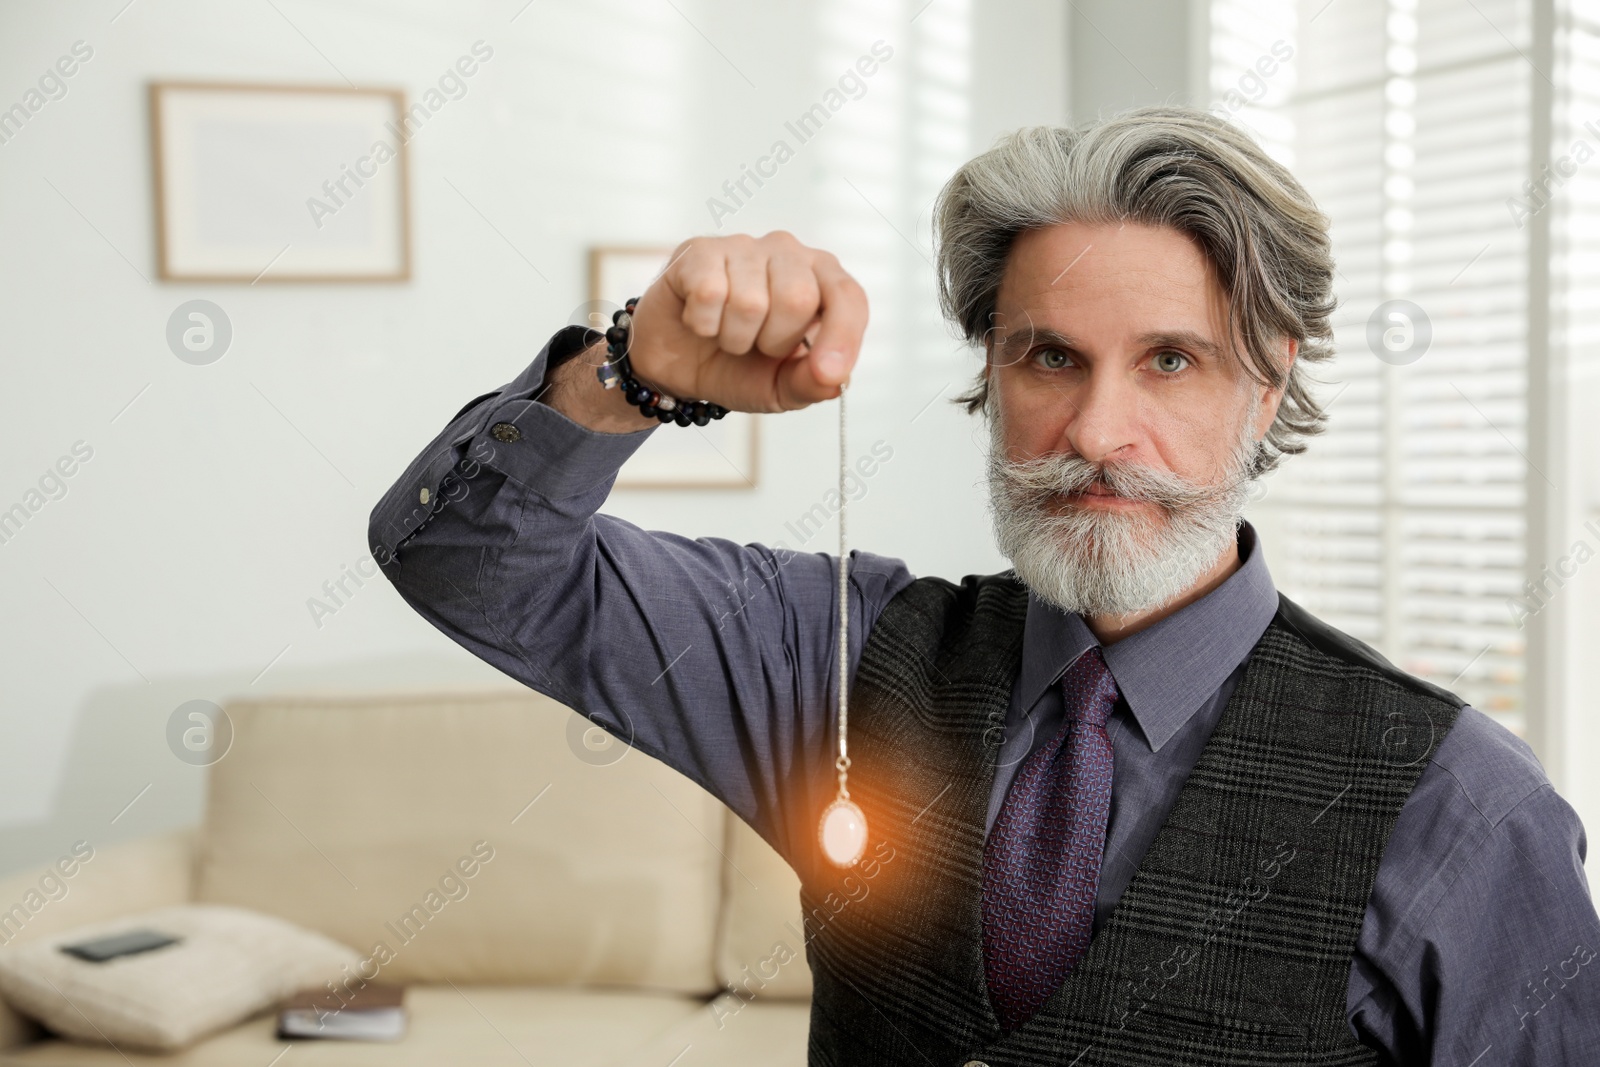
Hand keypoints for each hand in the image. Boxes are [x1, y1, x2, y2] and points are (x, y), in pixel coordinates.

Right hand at [627, 232, 868, 412]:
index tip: (827, 373)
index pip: (848, 297)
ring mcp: (743, 247)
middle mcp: (788, 253)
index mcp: (821, 281)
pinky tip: (700, 319)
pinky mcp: (701, 250)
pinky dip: (703, 323)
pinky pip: (709, 293)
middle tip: (756, 345)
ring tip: (725, 333)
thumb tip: (835, 379)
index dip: (843, 336)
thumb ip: (812, 384)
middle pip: (798, 298)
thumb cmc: (737, 367)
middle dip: (773, 341)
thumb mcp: (780, 388)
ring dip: (733, 337)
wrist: (676, 365)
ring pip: (750, 301)